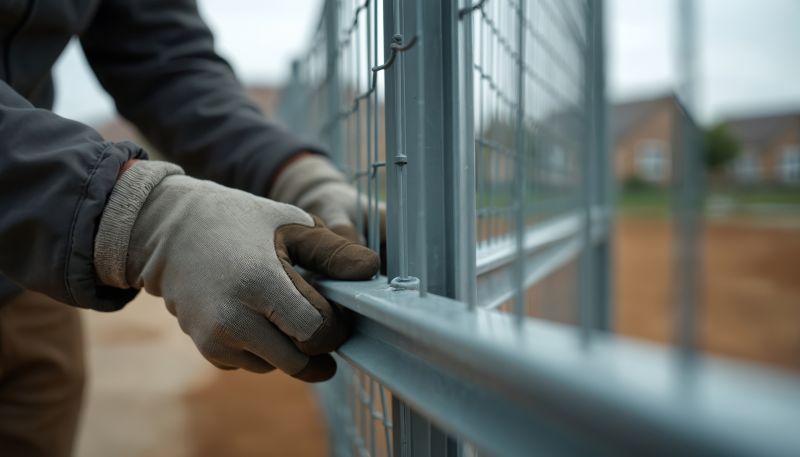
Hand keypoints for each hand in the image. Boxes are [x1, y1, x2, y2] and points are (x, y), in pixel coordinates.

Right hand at [94, 161, 378, 380]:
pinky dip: (266, 348)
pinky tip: (257, 314)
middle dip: (319, 343)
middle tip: (320, 314)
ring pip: (280, 366)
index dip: (336, 325)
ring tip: (281, 304)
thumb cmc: (241, 222)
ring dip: (292, 345)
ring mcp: (217, 340)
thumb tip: (372, 271)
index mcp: (261, 283)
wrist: (170, 232)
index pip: (318, 332)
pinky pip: (255, 364)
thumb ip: (334, 251)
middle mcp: (234, 320)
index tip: (337, 308)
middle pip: (302, 360)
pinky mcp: (208, 351)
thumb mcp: (291, 224)